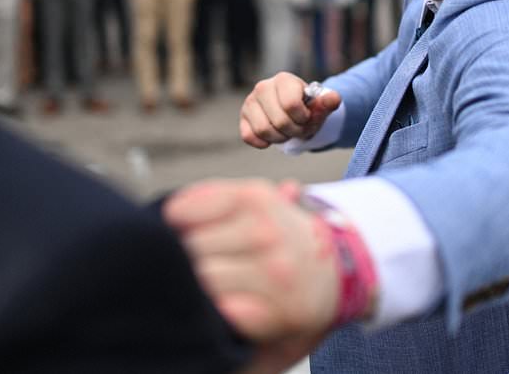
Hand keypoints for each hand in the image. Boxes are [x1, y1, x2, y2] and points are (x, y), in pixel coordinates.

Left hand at [164, 179, 339, 343]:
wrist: (342, 273)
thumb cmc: (284, 238)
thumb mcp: (259, 203)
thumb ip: (214, 200)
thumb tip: (166, 212)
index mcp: (256, 197)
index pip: (183, 209)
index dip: (172, 225)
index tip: (176, 233)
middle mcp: (266, 231)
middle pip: (189, 248)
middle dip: (182, 258)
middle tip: (189, 263)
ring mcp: (272, 273)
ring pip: (203, 280)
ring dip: (198, 286)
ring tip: (206, 286)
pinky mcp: (275, 312)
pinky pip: (223, 311)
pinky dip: (218, 310)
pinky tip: (224, 305)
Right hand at [239, 72, 341, 148]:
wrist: (295, 112)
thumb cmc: (307, 107)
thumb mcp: (321, 105)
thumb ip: (328, 102)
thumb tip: (333, 99)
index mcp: (284, 80)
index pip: (291, 105)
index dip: (303, 118)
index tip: (307, 118)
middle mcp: (263, 87)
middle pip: (279, 121)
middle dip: (294, 131)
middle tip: (299, 129)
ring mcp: (250, 102)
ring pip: (263, 130)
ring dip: (280, 138)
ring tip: (287, 132)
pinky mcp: (243, 117)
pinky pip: (248, 136)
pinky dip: (262, 142)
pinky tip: (272, 138)